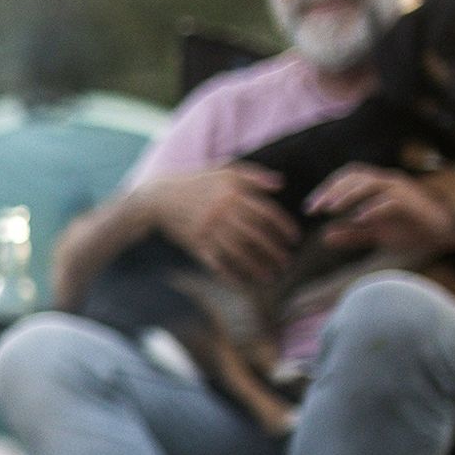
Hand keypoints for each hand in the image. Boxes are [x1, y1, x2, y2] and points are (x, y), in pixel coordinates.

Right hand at [145, 165, 296, 285]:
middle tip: (287, 263)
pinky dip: (229, 274)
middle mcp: (222, 211)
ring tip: (270, 277)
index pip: (266, 213)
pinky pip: (215, 261)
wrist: (160, 197)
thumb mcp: (225, 171)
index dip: (283, 227)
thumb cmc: (197, 183)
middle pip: (255, 235)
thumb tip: (280, 184)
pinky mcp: (195, 242)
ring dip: (256, 266)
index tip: (295, 240)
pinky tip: (242, 283)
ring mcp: (208, 228)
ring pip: (238, 251)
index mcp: (233, 193)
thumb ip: (253, 176)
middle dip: (274, 251)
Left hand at [309, 164, 454, 256]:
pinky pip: (391, 201)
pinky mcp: (413, 203)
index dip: (327, 189)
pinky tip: (359, 219)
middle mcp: (389, 182)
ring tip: (331, 210)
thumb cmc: (415, 229)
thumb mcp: (378, 234)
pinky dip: (373, 209)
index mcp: (379, 186)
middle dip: (330, 190)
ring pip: (370, 183)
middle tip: (314, 209)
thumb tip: (324, 237)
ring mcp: (402, 190)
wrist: (448, 233)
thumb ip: (353, 234)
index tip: (310, 208)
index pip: (347, 178)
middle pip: (354, 176)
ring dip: (348, 195)